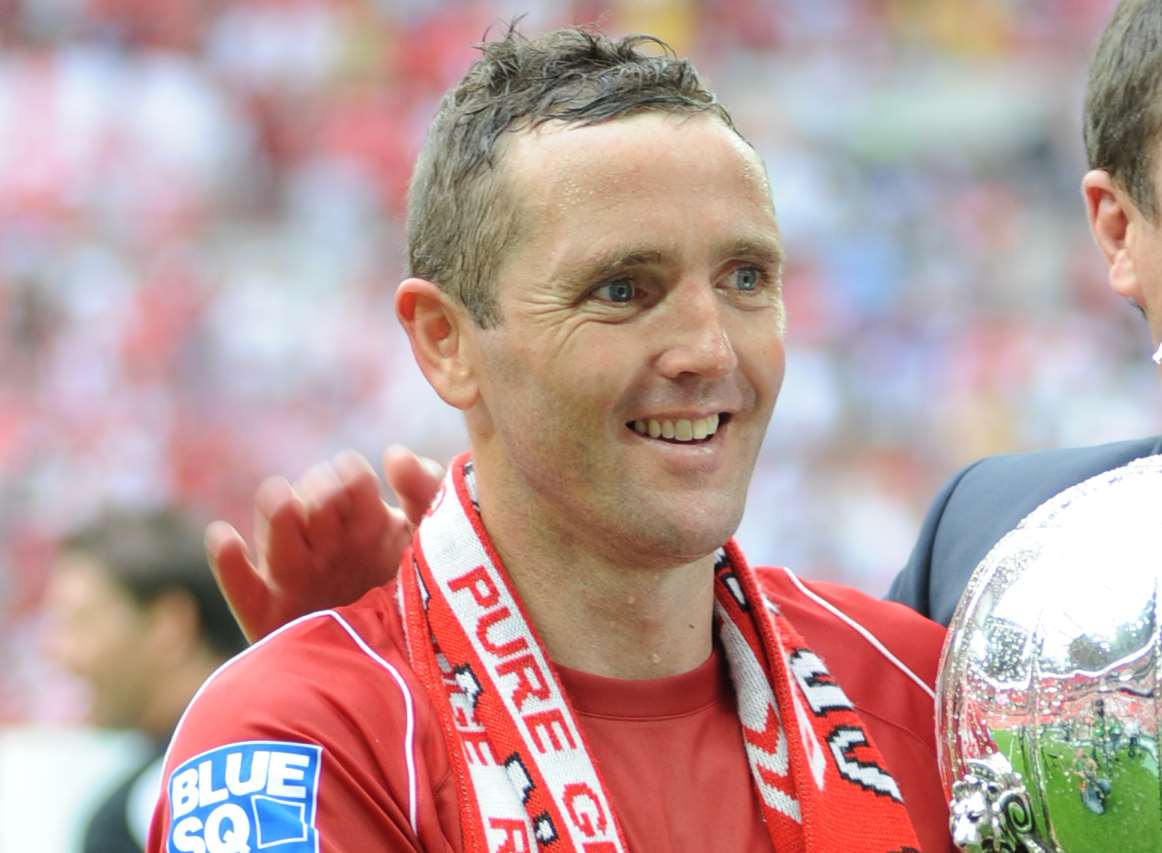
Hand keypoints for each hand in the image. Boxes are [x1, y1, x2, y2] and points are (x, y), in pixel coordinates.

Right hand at [208, 446, 443, 641]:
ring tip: (285, 503)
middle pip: (309, 496)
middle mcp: (325, 540)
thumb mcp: (433, 540)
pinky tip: (225, 538)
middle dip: (318, 495)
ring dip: (277, 512)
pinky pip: (242, 586)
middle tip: (330, 508)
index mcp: (364, 517)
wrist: (405, 677)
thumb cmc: (420, 598)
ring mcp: (294, 574)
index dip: (351, 478)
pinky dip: (230, 562)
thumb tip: (394, 454)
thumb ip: (427, 491)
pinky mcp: (270, 616)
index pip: (347, 477)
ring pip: (277, 529)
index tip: (359, 490)